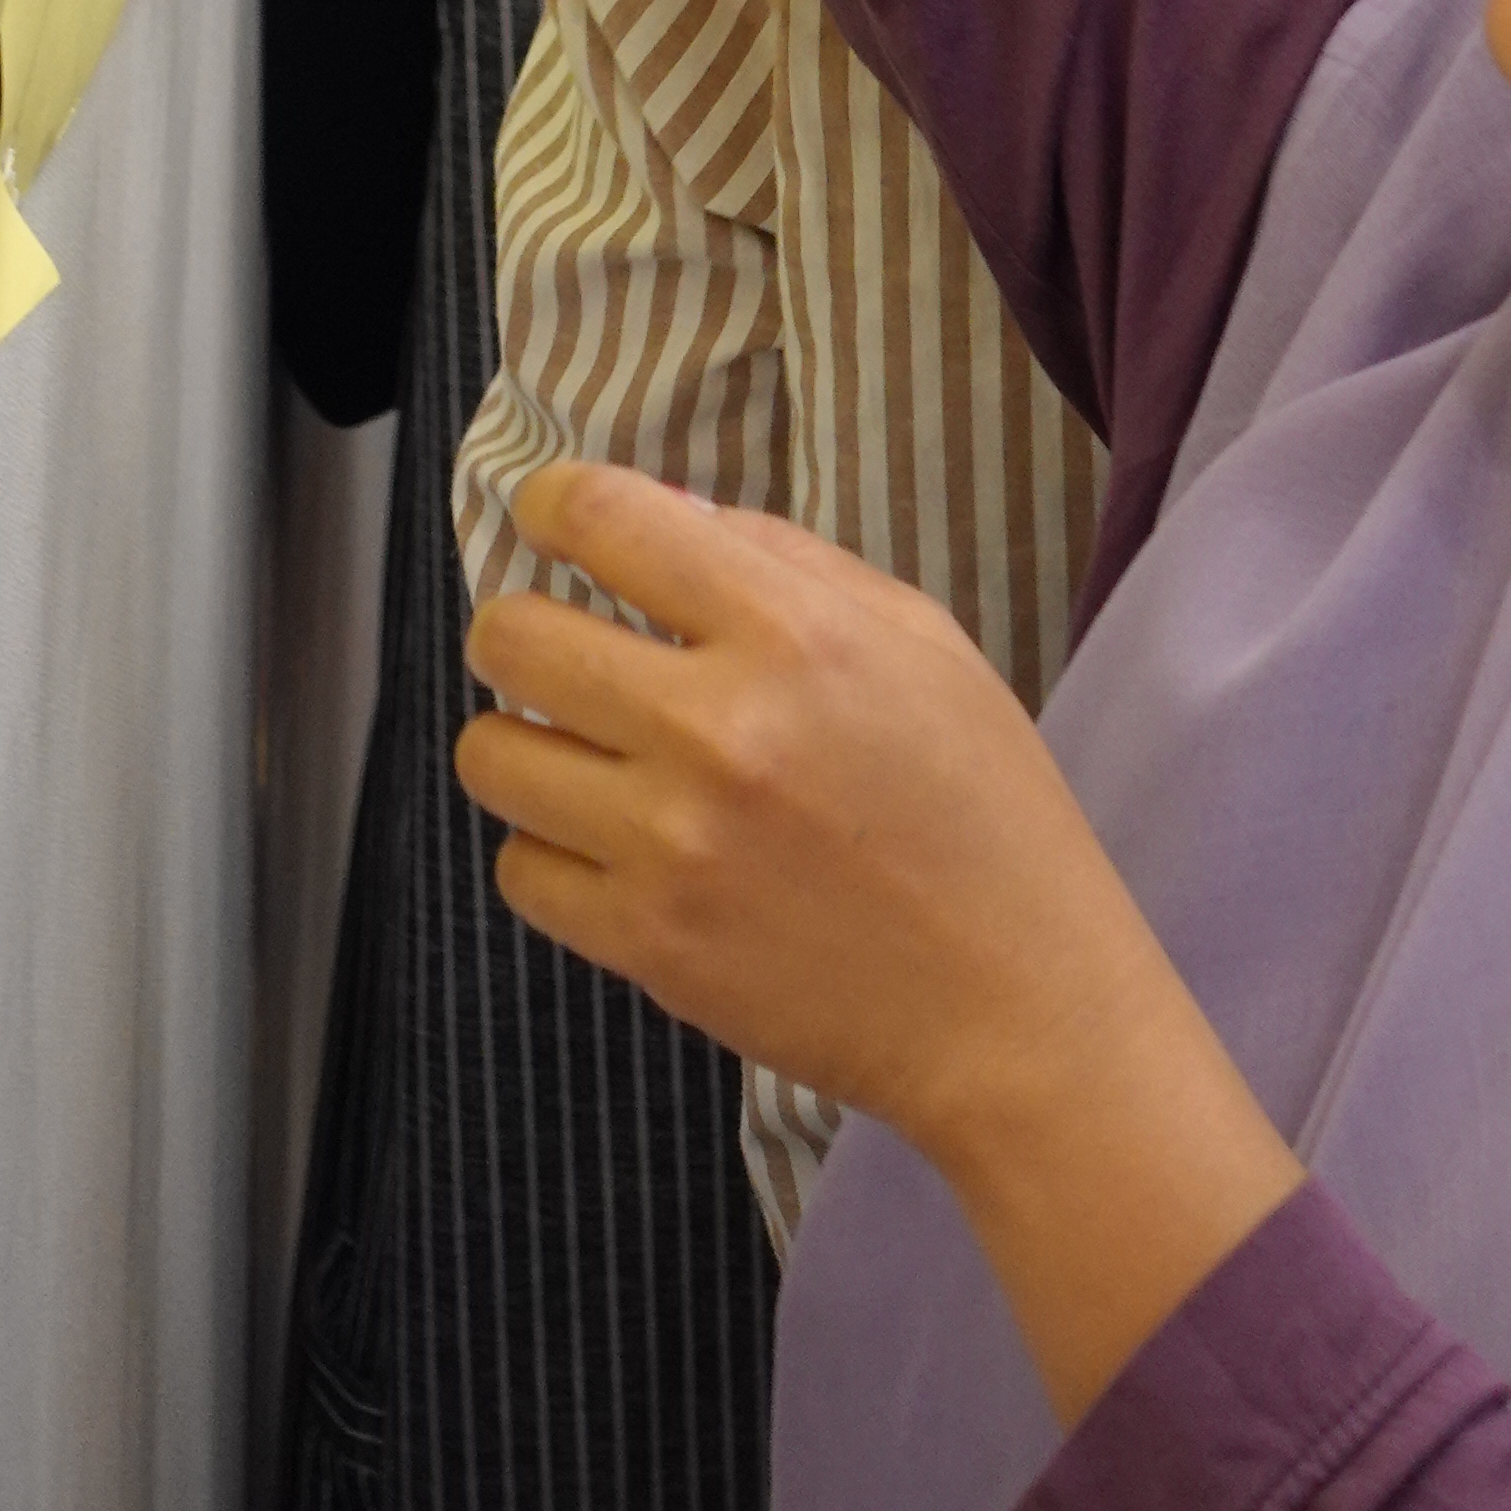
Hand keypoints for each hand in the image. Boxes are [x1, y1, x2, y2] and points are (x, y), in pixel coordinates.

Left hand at [459, 460, 1300, 1425]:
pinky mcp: (648, 945)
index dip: (552, 502)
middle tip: (558, 651)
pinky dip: (551, 850)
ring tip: (579, 753)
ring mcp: (672, 845)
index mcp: (795, 634)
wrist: (1019, 1009)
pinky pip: (520, 869)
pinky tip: (609, 846)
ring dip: (522, 740)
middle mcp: (718, 729)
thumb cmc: (986, 813)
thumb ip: (789, 564)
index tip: (547, 518)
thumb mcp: (922, 644)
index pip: (605, 519)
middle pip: (513, 636)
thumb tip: (667, 518)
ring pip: (491, 755)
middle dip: (518, 628)